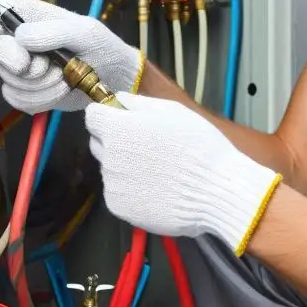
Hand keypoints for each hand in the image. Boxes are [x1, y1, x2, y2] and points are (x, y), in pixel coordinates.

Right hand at [0, 0, 143, 113]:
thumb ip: (54, 31)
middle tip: (45, 66)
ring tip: (65, 76)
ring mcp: (20, 69)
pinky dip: (42, 99)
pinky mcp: (26, 92)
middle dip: (22, 64)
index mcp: (27, 16)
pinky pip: (19, 100)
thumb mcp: (85, 32)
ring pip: (9, 81)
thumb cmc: (101, 46)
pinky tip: (61, 89)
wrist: (113, 79)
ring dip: (41, 84)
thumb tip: (21, 37)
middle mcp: (17, 41)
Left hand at [84, 92, 282, 254]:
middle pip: (98, 142)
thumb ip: (138, 103)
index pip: (93, 116)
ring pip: (109, 168)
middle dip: (114, 140)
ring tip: (158, 170)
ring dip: (125, 165)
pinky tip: (156, 189)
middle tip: (147, 146)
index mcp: (117, 128)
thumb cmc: (198, 146)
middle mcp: (108, 157)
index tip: (124, 119)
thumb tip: (118, 99)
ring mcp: (112, 185)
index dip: (108, 115)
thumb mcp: (173, 111)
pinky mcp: (119, 207)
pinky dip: (131, 189)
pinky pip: (118, 191)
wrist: (214, 192)